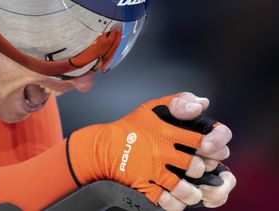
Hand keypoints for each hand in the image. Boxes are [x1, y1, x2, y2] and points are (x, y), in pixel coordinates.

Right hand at [67, 92, 233, 209]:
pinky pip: (165, 201)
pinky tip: (178, 200)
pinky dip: (176, 203)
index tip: (212, 151)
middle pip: (195, 166)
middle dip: (202, 169)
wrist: (102, 147)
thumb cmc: (128, 127)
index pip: (201, 141)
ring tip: (195, 189)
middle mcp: (161, 152)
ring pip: (183, 187)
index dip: (213, 147)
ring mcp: (152, 171)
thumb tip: (202, 104)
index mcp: (166, 132)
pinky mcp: (143, 186)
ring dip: (193, 191)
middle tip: (202, 169)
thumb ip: (178, 102)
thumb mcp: (152, 108)